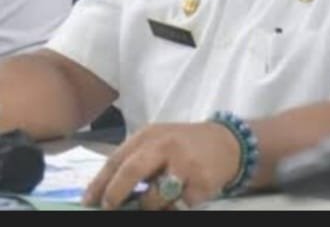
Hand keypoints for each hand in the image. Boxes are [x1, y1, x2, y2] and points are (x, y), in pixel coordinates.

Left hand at [82, 122, 240, 209]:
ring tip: (157, 198)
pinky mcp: (199, 184)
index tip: (88, 202)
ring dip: (148, 206)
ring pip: (152, 198)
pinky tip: (179, 196)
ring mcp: (184, 165)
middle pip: (132, 172)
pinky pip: (175, 207)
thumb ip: (134, 159)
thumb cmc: (184, 145)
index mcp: (151, 135)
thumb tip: (102, 192)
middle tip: (108, 208)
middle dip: (115, 195)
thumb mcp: (158, 142)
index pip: (117, 159)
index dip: (99, 183)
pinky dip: (171, 207)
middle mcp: (167, 146)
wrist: (227, 143)